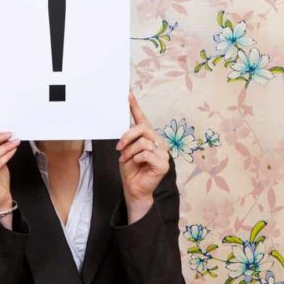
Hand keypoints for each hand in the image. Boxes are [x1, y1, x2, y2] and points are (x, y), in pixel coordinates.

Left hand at [116, 94, 168, 222]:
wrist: (134, 188)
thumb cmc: (131, 170)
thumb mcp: (126, 151)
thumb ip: (128, 139)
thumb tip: (124, 128)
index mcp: (149, 137)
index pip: (143, 120)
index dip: (135, 107)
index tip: (128, 95)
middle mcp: (159, 142)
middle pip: (143, 128)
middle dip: (127, 136)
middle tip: (119, 147)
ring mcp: (164, 153)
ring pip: (143, 142)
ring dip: (129, 151)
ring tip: (126, 159)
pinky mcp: (164, 163)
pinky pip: (146, 154)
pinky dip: (137, 159)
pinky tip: (136, 164)